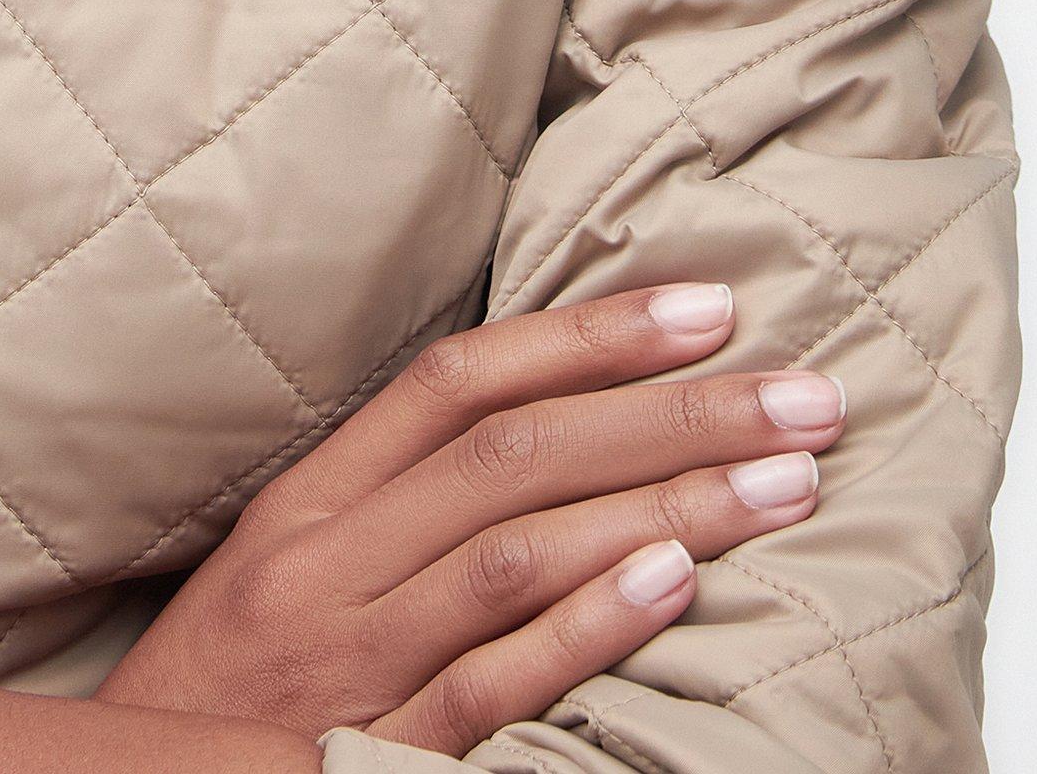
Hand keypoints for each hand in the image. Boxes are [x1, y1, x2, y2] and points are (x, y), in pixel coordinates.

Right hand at [95, 282, 845, 758]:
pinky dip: (584, 627)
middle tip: (802, 392)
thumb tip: (550, 418)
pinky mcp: (374, 751)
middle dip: (669, 409)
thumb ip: (399, 494)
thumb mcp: (291, 562)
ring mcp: (352, 659)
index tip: (708, 307)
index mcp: (311, 502)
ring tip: (784, 480)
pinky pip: (491, 681)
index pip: (461, 382)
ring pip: (516, 552)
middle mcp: (330, 561)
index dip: (587, 335)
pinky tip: (675, 585)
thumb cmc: (234, 682)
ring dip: (664, 505)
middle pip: (514, 454)